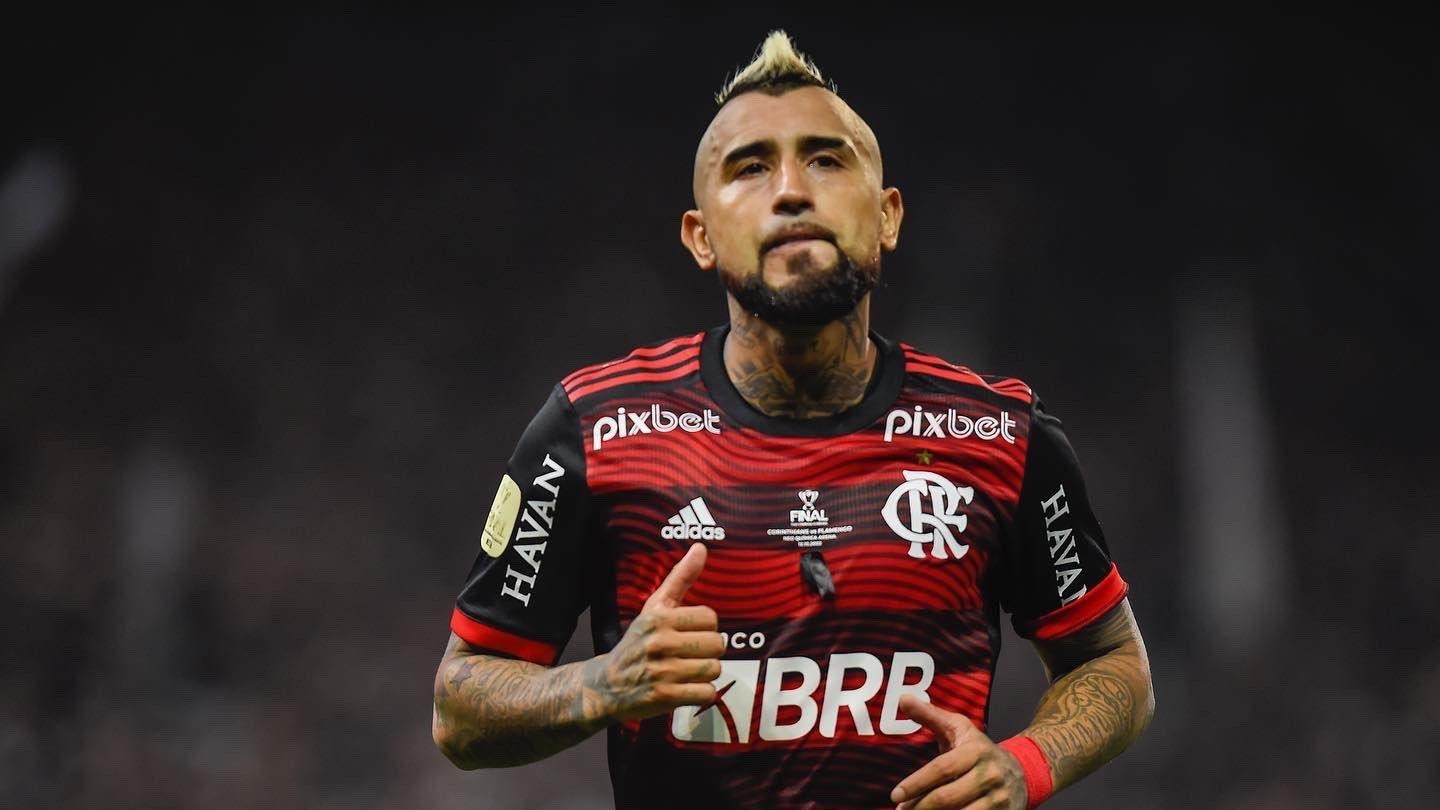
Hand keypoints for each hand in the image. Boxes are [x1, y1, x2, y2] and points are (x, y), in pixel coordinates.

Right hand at [585, 543, 724, 722]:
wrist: (605, 685)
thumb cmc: (637, 642)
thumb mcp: (654, 608)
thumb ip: (680, 578)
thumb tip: (701, 547)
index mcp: (658, 617)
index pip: (710, 618)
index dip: (705, 627)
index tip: (690, 633)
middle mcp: (660, 642)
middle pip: (717, 644)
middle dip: (708, 651)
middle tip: (689, 655)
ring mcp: (662, 671)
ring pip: (714, 669)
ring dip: (705, 673)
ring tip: (687, 672)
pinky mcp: (664, 697)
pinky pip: (706, 693)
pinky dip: (701, 693)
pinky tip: (685, 688)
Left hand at [891, 694, 1026, 808]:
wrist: (1023, 771)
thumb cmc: (980, 749)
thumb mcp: (959, 727)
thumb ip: (930, 715)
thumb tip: (903, 700)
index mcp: (975, 750)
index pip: (941, 769)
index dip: (917, 783)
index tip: (896, 794)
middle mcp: (989, 775)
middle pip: (947, 797)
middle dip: (920, 806)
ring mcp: (998, 798)